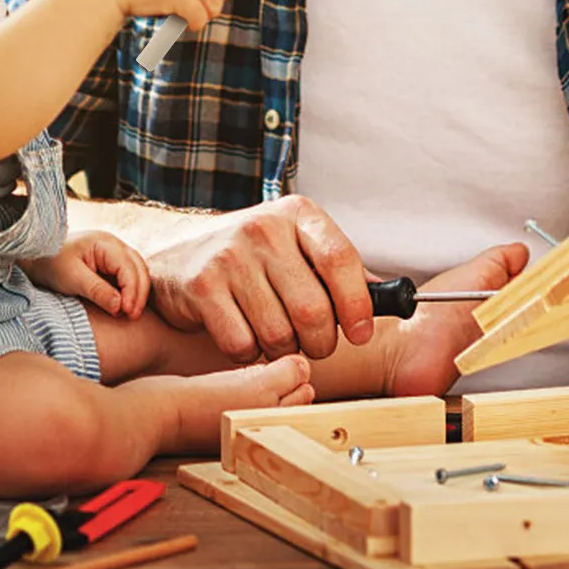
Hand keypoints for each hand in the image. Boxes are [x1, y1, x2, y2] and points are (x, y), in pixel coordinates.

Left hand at [22, 230, 150, 318]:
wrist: (37, 256)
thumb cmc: (52, 263)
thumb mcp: (72, 278)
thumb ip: (97, 290)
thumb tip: (120, 306)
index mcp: (105, 243)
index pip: (128, 267)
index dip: (132, 290)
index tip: (127, 312)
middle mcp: (114, 245)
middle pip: (139, 267)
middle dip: (139, 292)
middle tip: (132, 316)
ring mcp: (114, 253)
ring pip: (137, 271)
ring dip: (137, 292)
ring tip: (131, 314)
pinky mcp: (110, 263)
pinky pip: (128, 275)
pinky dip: (131, 290)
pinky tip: (126, 305)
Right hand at [143, 195, 372, 362]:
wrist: (176, 250)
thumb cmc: (250, 256)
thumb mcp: (295, 245)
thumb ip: (337, 270)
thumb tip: (393, 301)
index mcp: (297, 214)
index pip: (341, 259)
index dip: (357, 304)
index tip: (360, 333)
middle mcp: (263, 229)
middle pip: (313, 310)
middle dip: (320, 342)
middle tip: (314, 345)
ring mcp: (230, 256)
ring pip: (279, 334)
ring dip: (283, 351)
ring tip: (276, 337)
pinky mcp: (202, 286)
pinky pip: (243, 344)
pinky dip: (250, 354)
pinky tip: (245, 335)